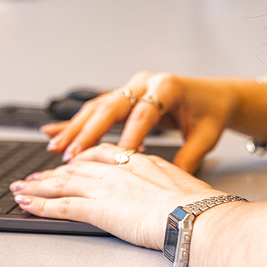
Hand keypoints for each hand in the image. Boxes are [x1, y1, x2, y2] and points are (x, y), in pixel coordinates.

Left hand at [10, 143, 220, 248]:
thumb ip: (171, 182)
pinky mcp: (98, 207)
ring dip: (39, 186)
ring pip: (63, 184)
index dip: (82, 157)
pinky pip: (62, 206)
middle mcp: (118, 169)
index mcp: (139, 160)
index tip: (71, 160)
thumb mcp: (185, 182)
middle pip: (77, 167)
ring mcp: (106, 187)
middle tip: (35, 175)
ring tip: (22, 188)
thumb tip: (178, 192)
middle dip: (53, 172)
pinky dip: (41, 204)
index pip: (102, 154)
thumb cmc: (197, 204)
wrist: (194, 214)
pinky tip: (27, 204)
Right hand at [42, 72, 266, 172]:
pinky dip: (75, 122)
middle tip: (72, 154)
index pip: (144, 113)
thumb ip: (188, 158)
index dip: (131, 136)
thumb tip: (172, 183)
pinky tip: (54, 132)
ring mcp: (132, 86)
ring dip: (75, 128)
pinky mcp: (124, 94)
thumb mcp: (205, 137)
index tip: (119, 160)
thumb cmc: (210, 113)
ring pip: (97, 106)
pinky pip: (96, 108)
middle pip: (112, 106)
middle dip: (89, 132)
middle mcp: (145, 83)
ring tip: (56, 148)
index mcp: (167, 87)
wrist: (213, 95)